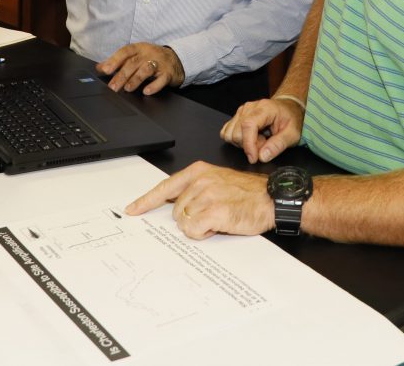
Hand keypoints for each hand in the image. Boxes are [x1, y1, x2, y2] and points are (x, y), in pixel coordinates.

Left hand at [96, 42, 184, 93]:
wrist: (177, 59)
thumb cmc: (152, 57)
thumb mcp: (136, 55)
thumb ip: (118, 61)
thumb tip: (99, 67)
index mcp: (139, 48)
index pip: (125, 52)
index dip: (114, 60)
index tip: (105, 70)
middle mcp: (149, 54)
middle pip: (133, 63)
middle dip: (121, 75)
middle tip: (113, 87)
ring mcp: (159, 63)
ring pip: (146, 70)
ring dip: (135, 79)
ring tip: (127, 88)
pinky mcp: (169, 73)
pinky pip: (162, 80)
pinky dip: (154, 86)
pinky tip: (146, 91)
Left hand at [124, 161, 273, 239]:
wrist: (271, 199)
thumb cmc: (247, 193)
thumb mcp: (218, 181)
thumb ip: (195, 189)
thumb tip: (176, 206)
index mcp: (198, 171)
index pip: (164, 187)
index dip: (146, 201)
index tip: (132, 210)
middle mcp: (199, 181)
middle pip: (175, 211)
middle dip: (190, 218)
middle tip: (213, 214)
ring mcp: (206, 195)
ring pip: (183, 223)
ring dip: (199, 226)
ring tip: (220, 218)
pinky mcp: (213, 211)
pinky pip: (193, 231)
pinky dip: (204, 233)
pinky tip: (219, 225)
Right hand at [220, 97, 303, 163]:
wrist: (288, 108)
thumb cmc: (291, 119)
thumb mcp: (292, 134)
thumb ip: (278, 145)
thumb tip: (262, 157)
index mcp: (264, 108)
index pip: (248, 125)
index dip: (249, 144)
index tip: (254, 158)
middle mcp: (249, 108)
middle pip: (236, 132)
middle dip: (249, 145)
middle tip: (265, 143)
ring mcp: (241, 111)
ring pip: (229, 134)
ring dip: (243, 143)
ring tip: (259, 140)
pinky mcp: (237, 117)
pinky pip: (227, 132)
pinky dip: (237, 140)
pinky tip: (251, 138)